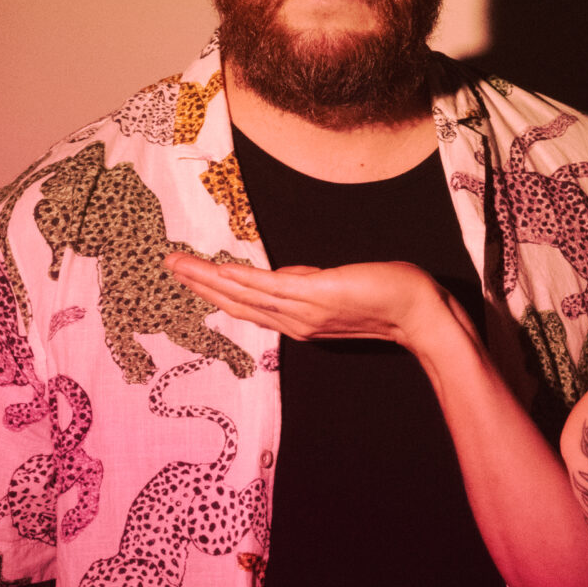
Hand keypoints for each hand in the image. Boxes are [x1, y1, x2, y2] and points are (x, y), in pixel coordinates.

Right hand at [163, 252, 464, 355]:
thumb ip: (309, 282)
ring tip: (179, 265)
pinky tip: (218, 269)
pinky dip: (240, 279)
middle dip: (199, 285)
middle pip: (236, 303)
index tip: (190, 277)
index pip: (248, 307)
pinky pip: (268, 288)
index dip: (216, 292)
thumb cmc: (386, 298)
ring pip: (244, 295)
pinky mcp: (315, 295)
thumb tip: (285, 273)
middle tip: (169, 266)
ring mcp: (302, 310)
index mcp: (298, 321)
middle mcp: (294, 321)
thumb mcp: (337, 288)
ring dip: (208, 279)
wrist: (418, 314)